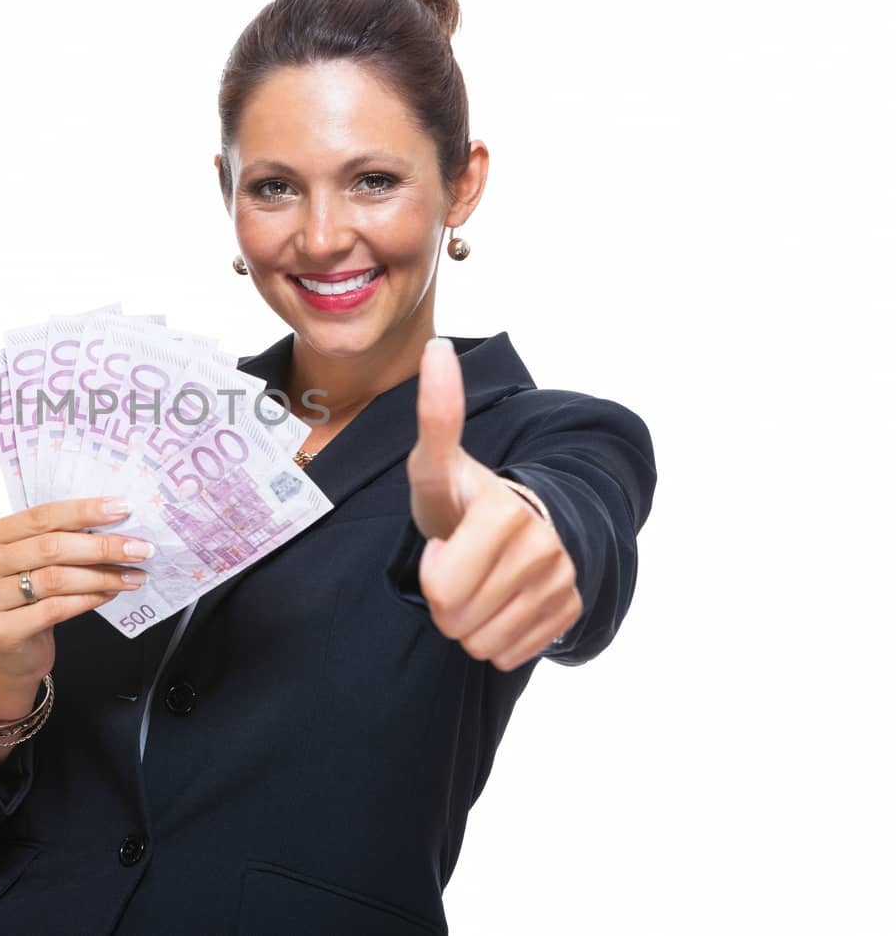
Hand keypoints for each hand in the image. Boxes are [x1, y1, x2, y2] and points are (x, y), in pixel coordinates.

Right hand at [0, 497, 152, 699]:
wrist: (11, 651)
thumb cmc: (27, 595)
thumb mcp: (32, 560)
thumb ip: (57, 538)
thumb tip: (115, 520)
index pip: (41, 515)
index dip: (85, 511)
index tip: (123, 509)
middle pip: (51, 547)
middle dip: (102, 546)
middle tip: (140, 548)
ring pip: (56, 579)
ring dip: (102, 575)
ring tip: (133, 575)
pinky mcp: (1, 631)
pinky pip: (56, 609)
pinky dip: (89, 599)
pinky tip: (111, 594)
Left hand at [405, 337, 581, 670]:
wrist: (514, 524)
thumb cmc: (462, 497)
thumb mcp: (436, 464)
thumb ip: (435, 414)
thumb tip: (436, 347)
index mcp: (504, 511)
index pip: (441, 588)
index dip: (431, 572)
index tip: (444, 543)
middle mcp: (542, 546)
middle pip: (457, 619)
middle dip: (446, 600)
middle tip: (458, 566)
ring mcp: (561, 581)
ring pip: (483, 643)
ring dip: (469, 621)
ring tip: (478, 582)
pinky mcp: (570, 611)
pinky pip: (510, 653)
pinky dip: (497, 637)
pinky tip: (501, 601)